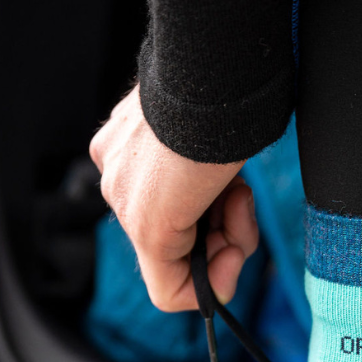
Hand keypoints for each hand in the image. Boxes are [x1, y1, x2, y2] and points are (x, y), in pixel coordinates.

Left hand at [89, 85, 258, 311]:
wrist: (216, 71)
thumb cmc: (224, 88)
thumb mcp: (211, 129)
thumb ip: (206, 165)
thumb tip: (229, 193)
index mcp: (128, 147)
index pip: (165, 209)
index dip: (212, 219)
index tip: (238, 201)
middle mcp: (118, 176)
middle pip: (177, 238)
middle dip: (225, 232)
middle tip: (243, 202)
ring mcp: (126, 201)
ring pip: (179, 262)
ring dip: (230, 244)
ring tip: (241, 201)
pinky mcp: (146, 227)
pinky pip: (169, 290)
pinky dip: (214, 282)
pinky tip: (235, 247)